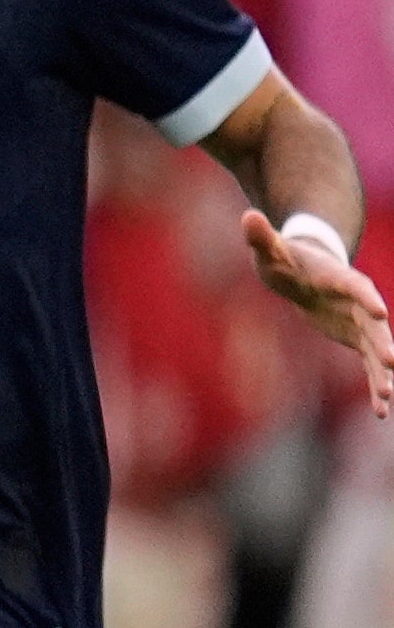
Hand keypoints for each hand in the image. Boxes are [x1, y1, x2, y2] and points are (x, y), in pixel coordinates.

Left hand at [246, 210, 393, 419]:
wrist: (305, 270)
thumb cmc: (286, 258)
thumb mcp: (270, 250)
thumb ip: (261, 237)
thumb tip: (247, 216)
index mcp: (340, 279)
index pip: (357, 286)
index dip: (366, 297)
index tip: (379, 311)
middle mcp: (358, 302)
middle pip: (375, 324)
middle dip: (383, 343)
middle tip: (391, 363)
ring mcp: (361, 322)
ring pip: (377, 349)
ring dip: (382, 373)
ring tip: (387, 398)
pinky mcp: (357, 338)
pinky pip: (369, 365)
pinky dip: (375, 385)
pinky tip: (381, 410)